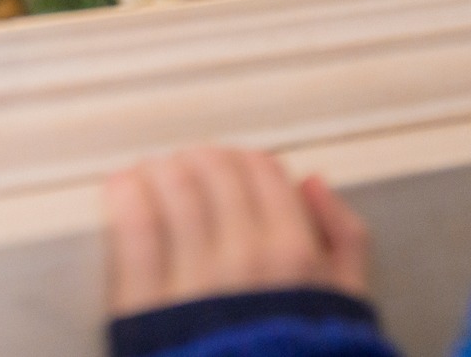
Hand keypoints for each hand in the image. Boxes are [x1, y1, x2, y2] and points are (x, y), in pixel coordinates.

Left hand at [103, 146, 369, 315]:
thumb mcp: (347, 309)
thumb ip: (344, 241)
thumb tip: (314, 182)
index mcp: (298, 258)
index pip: (261, 171)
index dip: (240, 160)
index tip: (226, 165)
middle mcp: (249, 260)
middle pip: (213, 172)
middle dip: (197, 160)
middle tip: (185, 166)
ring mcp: (196, 282)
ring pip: (173, 189)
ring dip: (159, 170)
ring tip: (151, 174)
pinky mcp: (146, 307)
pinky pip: (134, 229)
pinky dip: (126, 195)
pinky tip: (122, 187)